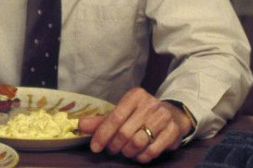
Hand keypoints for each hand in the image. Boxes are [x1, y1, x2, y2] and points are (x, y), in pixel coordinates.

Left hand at [78, 87, 192, 163]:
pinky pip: (152, 151)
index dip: (102, 134)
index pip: (114, 117)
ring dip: (127, 152)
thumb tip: (79, 125)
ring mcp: (163, 117)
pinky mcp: (173, 131)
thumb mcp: (122, 113)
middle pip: (125, 132)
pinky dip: (141, 157)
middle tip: (112, 150)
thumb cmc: (141, 114)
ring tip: (125, 151)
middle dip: (114, 146)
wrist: (172, 115)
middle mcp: (150, 104)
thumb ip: (101, 120)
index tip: (95, 147)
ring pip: (138, 143)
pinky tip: (138, 154)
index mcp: (135, 95)